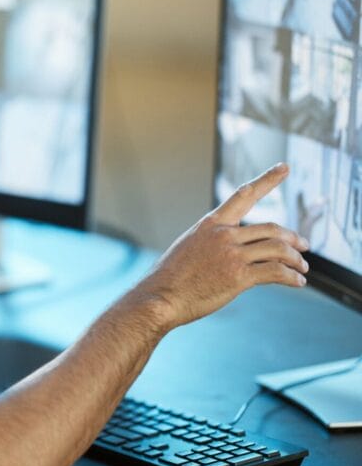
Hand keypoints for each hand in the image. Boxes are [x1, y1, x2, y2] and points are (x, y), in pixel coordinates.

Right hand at [132, 163, 308, 331]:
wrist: (160, 297)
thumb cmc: (171, 277)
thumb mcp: (189, 247)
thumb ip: (214, 242)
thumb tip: (235, 249)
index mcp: (211, 224)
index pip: (244, 194)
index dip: (267, 180)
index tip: (284, 168)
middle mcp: (223, 234)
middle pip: (271, 229)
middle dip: (293, 238)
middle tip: (304, 246)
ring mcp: (232, 254)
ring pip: (278, 249)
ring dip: (296, 259)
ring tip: (302, 269)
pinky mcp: (239, 276)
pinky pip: (276, 272)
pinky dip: (292, 277)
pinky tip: (298, 283)